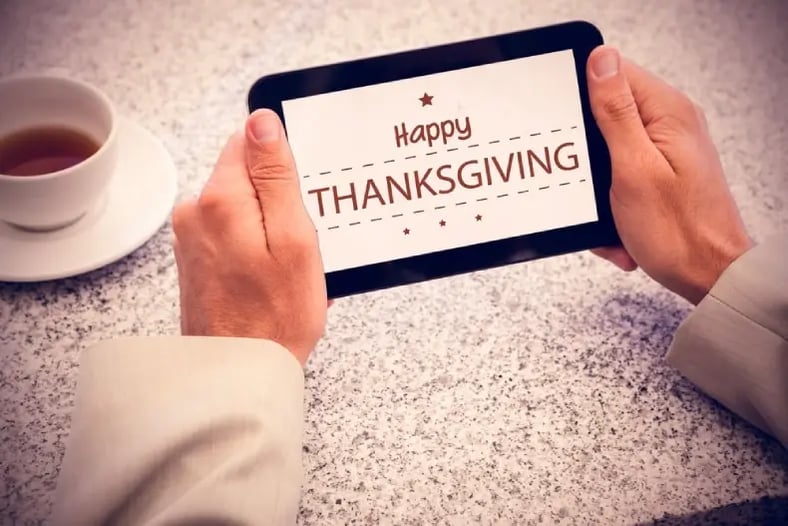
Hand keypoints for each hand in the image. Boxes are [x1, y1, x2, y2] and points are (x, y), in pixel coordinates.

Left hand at [172, 110, 327, 364]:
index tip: (300, 199)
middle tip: (300, 245)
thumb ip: (276, 174)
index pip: (251, 142)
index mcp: (221, 199)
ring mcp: (192, 239)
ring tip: (289, 271)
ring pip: (244, 208)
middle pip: (247, 177)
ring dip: (272, 230)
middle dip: (281, 204)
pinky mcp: (196, 260)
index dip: (284, 167)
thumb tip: (261, 122)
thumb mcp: (293, 238)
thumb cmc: (274, 316)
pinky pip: (235, 235)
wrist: (240, 374)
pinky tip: (273, 282)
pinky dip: (258, 251)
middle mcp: (195, 213)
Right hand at [586, 46, 752, 304]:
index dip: (582, 98)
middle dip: (587, 157)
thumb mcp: (632, 167)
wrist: (708, 276)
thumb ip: (614, 112)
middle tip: (593, 185)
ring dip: (597, 189)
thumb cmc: (678, 232)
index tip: (570, 131)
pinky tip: (619, 229)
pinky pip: (617, 180)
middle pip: (604, 117)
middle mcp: (669, 126)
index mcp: (666, 113)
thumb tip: (601, 61)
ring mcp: (664, 151)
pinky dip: (610, 206)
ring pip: (605, 154)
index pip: (613, 74)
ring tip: (611, 215)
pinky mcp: (657, 176)